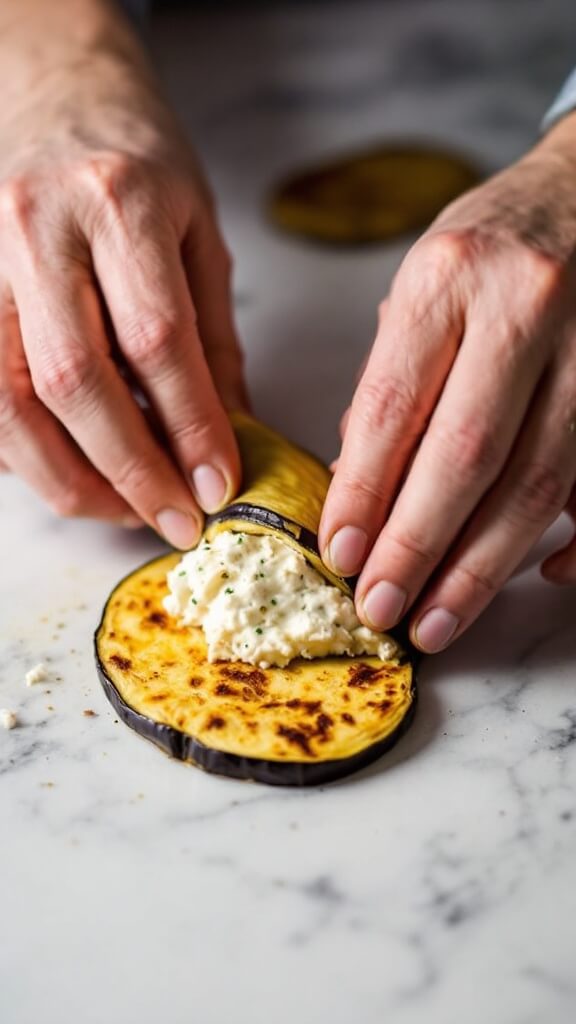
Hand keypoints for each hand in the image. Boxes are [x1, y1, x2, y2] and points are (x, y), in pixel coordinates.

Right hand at [0, 0, 246, 547]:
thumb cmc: (136, 160)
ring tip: (124, 510)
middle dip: (129, 470)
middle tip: (176, 519)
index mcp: (116, 202)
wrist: (54, 94)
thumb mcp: (199, 233)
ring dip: (66, 478)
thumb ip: (213, 337)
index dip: (190, 427)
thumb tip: (229, 435)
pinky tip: (70, 471)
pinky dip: (23, 452)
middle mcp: (34, 230)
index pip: (156, 339)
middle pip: (71, 380)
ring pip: (7, 401)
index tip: (218, 486)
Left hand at [320, 115, 575, 651]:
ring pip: (537, 482)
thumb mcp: (421, 283)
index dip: (364, 491)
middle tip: (381, 608)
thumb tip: (360, 485)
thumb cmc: (491, 243)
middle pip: (468, 456)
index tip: (339, 554)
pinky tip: (537, 576)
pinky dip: (572, 537)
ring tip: (437, 620)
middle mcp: (526, 308)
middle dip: (418, 546)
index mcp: (449, 277)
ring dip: (483, 566)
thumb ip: (391, 379)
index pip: (394, 405)